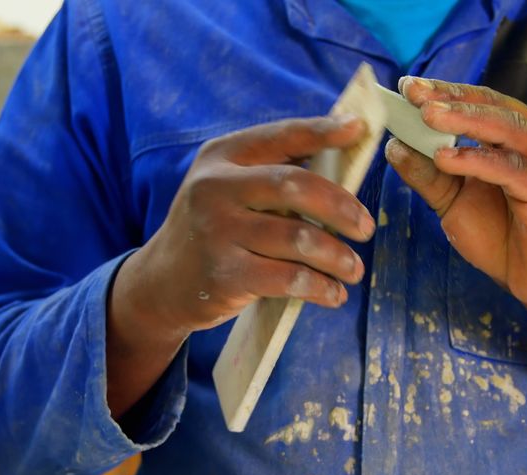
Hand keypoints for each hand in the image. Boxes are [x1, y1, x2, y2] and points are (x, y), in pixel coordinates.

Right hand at [106, 116, 375, 417]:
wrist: (161, 282)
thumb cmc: (215, 230)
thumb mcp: (230, 188)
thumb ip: (275, 171)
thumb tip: (344, 153)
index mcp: (222, 156)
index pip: (282, 136)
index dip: (324, 131)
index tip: (360, 129)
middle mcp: (215, 187)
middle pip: (295, 186)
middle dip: (341, 207)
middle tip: (365, 228)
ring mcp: (217, 231)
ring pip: (298, 239)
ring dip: (337, 256)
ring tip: (353, 269)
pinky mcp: (224, 274)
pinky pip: (289, 278)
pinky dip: (320, 287)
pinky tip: (333, 293)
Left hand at [386, 78, 526, 387]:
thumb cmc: (505, 239)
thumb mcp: (455, 203)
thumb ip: (429, 175)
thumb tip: (394, 145)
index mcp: (524, 135)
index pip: (484, 102)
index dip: (447, 91)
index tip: (408, 86)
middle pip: (495, 108)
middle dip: (451, 99)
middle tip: (414, 94)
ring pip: (507, 130)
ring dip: (465, 120)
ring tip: (427, 115)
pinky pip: (513, 171)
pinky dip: (478, 161)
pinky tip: (446, 158)